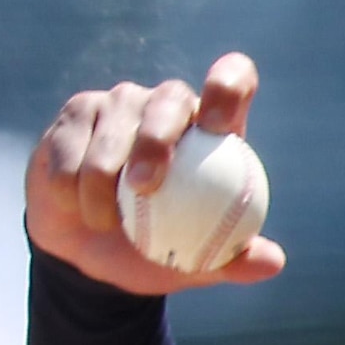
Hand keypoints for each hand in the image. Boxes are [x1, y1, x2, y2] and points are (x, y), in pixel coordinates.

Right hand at [28, 52, 288, 294]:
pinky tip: (75, 206)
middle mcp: (167, 103)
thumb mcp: (197, 264)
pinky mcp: (77, 114)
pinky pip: (71, 148)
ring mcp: (119, 103)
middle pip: (170, 98)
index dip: (227, 87)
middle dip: (156, 140)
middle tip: (145, 187)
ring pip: (113, 129)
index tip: (216, 126)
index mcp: (210, 127)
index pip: (232, 80)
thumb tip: (272, 263)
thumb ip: (234, 260)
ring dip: (102, 185)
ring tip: (104, 221)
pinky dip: (71, 189)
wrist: (90, 255)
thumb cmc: (153, 251)